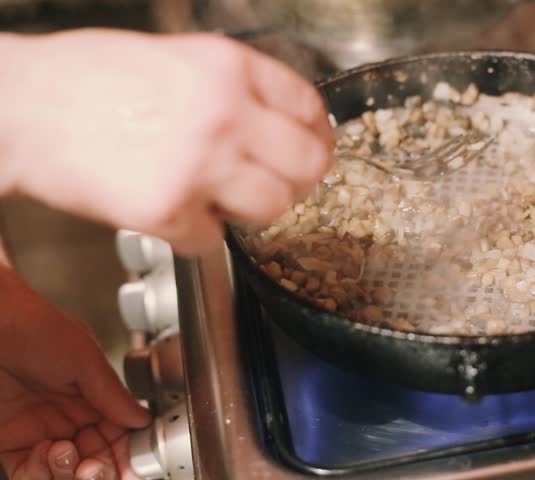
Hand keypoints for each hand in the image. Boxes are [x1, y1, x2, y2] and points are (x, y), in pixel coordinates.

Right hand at [0, 28, 334, 254]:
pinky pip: (212, 240)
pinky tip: (174, 211)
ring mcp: (198, 164)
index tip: (312, 150)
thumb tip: (281, 123)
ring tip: (219, 199)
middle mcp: (224, 114)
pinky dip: (196, 234)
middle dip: (298, 180)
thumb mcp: (176, 57)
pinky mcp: (167, 210)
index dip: (317, 135)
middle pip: (307, 164)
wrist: (21, 106)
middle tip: (278, 185)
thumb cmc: (88, 79)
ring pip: (272, 208)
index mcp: (228, 67)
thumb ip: (234, 87)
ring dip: (252, 211)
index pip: (309, 107)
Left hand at [0, 267, 149, 478]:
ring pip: (66, 471)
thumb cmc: (31, 324)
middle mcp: (70, 415)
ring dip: (69, 472)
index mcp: (95, 394)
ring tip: (64, 454)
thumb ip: (112, 393)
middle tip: (94, 466)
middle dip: (100, 469)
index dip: (130, 451)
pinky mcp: (9, 442)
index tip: (133, 463)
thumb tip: (142, 418)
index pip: (122, 432)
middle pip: (97, 457)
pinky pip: (30, 472)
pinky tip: (43, 455)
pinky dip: (38, 473)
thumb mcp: (83, 356)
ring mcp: (40, 430)